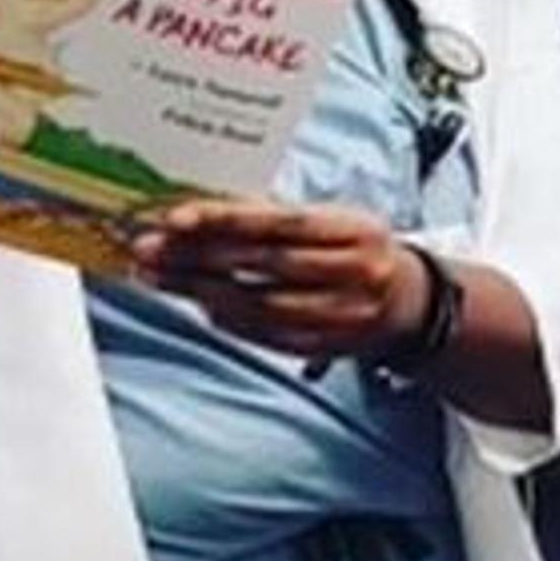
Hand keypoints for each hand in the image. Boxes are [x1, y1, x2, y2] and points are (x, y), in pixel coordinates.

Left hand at [135, 200, 430, 358]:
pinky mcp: (328, 344)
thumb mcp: (333, 221)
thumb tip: (206, 216)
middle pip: (262, 264)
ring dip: (200, 291)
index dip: (225, 219)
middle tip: (147, 249)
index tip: (176, 219)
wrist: (411, 302)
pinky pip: (267, 334)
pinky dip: (228, 320)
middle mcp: (354, 271)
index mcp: (354, 230)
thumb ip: (276, 217)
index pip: (279, 222)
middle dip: (197, 257)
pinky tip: (199, 305)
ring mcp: (343, 313)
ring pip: (259, 303)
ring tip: (157, 277)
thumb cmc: (358, 249)